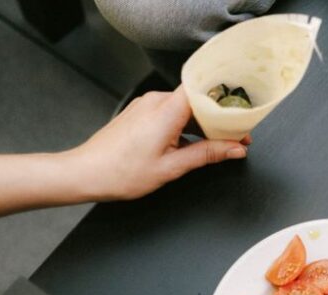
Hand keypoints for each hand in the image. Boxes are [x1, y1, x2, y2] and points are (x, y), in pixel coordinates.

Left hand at [68, 88, 246, 201]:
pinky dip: (185, 125)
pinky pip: (171, 112)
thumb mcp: (172, 167)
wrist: (85, 173)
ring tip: (215, 144)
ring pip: (185, 107)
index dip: (226, 99)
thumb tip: (234, 149)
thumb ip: (207, 154)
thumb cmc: (120, 172)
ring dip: (202, 123)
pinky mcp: (140, 113)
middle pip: (197, 99)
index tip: (242, 115)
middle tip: (236, 138)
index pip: (203, 88)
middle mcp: (155, 102)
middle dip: (219, 117)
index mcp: (165, 111)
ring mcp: (146, 106)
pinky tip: (191, 143)